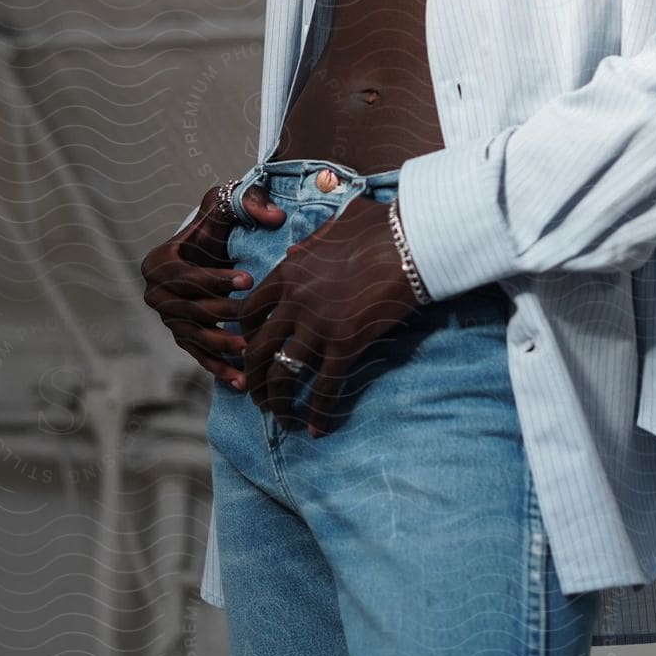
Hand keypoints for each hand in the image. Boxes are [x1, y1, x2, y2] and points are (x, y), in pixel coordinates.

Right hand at [140, 180, 285, 386]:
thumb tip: (276, 218)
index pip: (185, 275)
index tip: (248, 279)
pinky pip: (200, 356)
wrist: (216, 247)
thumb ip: (250, 202)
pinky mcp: (183, 338)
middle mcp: (155, 294)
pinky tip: (242, 381)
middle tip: (254, 315)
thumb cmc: (221, 223)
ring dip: (223, 345)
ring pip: (196, 336)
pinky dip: (220, 369)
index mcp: (158, 262)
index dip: (215, 278)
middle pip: (190, 309)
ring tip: (250, 350)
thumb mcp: (229, 203)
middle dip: (224, 312)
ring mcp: (168, 320)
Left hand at [239, 194, 421, 436]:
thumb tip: (294, 251)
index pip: (248, 312)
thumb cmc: (379, 227)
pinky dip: (317, 413)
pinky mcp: (346, 345)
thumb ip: (309, 243)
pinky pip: (323, 388)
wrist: (411, 241)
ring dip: (276, 401)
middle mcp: (295, 302)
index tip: (251, 350)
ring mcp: (318, 326)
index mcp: (288, 273)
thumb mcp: (333, 226)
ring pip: (282, 375)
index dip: (244, 336)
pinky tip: (316, 430)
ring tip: (279, 418)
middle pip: (256, 349)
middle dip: (252, 376)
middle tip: (255, 393)